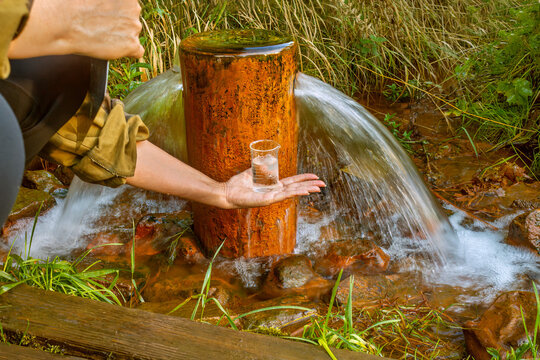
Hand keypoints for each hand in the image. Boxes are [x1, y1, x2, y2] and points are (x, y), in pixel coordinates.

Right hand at [9, 0, 143, 59]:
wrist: (62, 22)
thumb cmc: (72, 4)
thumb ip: (108, 1)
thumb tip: (106, 9)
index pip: (129, 5)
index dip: (116, 12)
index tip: (105, 16)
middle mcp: (134, 7)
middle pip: (132, 19)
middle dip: (120, 23)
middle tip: (100, 25)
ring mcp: (134, 26)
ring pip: (133, 34)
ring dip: (122, 36)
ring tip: (100, 35)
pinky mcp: (131, 44)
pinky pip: (138, 51)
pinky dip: (128, 52)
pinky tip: (114, 48)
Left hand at [223, 169, 325, 208]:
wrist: (227, 192)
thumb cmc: (238, 184)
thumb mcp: (252, 172)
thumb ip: (260, 167)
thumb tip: (266, 160)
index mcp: (273, 185)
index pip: (293, 182)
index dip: (304, 178)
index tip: (315, 176)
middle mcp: (275, 191)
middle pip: (297, 187)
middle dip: (310, 185)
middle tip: (323, 184)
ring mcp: (273, 196)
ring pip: (293, 191)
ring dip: (306, 189)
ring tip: (318, 188)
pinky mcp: (268, 200)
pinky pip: (284, 195)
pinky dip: (295, 193)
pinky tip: (304, 191)